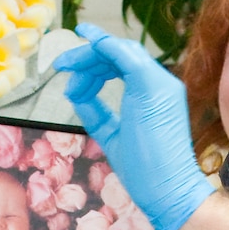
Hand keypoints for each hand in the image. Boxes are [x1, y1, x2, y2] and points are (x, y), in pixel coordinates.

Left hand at [55, 24, 213, 229]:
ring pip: (119, 50)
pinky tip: (84, 39)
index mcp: (156, 95)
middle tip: (61, 65)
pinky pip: (123, 53)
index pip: (125, 65)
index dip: (95, 63)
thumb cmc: (145, 173)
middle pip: (120, 53)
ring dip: (88, 55)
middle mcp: (162, 83)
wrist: (167, 190)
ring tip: (64, 67)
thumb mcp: (112, 136)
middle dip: (87, 57)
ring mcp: (160, 82)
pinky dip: (102, 45)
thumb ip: (97, 113)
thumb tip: (74, 92)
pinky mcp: (152, 85)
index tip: (70, 69)